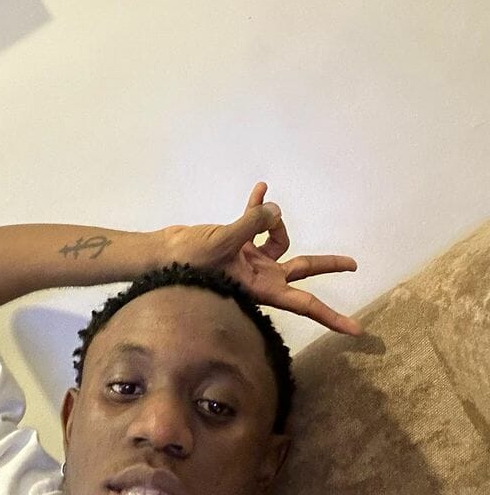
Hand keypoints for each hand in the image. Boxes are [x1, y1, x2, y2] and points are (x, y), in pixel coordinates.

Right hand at [162, 182, 362, 335]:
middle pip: (301, 271)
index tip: (358, 331)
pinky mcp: (237, 244)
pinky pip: (255, 223)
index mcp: (261, 287)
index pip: (304, 304)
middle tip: (353, 264)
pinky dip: (257, 206)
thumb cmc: (189, 259)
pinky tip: (260, 188)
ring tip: (262, 202)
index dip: (331, 316)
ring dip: (275, 219)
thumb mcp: (223, 241)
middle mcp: (259, 276)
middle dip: (326, 264)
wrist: (162, 253)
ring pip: (279, 241)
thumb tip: (275, 209)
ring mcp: (248, 260)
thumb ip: (251, 224)